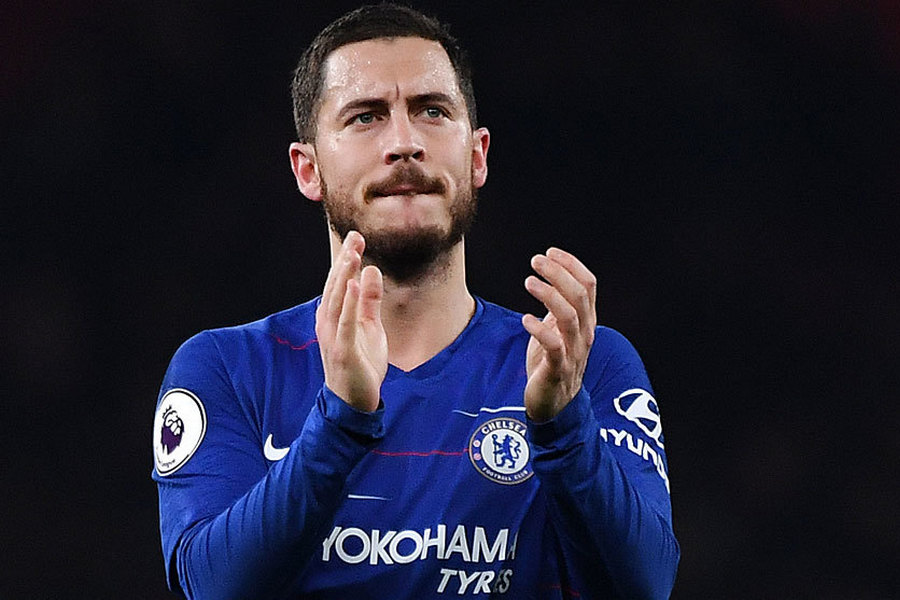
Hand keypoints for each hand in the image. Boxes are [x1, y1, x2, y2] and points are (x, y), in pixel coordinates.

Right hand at [315, 231, 386, 411]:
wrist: (355, 402)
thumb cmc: (361, 364)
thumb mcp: (370, 327)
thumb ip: (371, 301)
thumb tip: (372, 270)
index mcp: (333, 316)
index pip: (339, 282)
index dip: (346, 259)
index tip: (356, 237)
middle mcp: (328, 323)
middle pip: (336, 287)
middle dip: (345, 262)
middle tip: (355, 238)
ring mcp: (333, 336)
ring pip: (337, 301)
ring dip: (344, 276)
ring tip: (353, 255)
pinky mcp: (343, 350)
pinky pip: (346, 323)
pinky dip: (350, 303)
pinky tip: (356, 284)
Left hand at [522, 248, 596, 421]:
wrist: (553, 403)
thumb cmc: (552, 362)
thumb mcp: (558, 329)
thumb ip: (559, 305)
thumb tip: (551, 275)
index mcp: (586, 321)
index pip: (588, 285)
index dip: (571, 265)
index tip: (550, 251)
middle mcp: (584, 334)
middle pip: (579, 296)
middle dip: (558, 274)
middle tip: (536, 261)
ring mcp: (573, 352)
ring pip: (569, 317)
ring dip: (549, 295)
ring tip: (528, 281)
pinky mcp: (557, 369)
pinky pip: (554, 346)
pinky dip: (540, 329)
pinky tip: (525, 319)